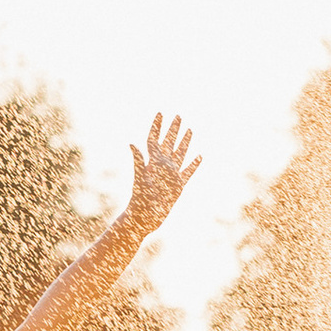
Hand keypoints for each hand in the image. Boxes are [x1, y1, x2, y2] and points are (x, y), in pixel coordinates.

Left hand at [125, 112, 200, 229]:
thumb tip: (131, 144)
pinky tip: (199, 157)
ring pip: (180, 154)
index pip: (155, 139)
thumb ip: (138, 161)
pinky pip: (188, 172)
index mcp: (153, 162)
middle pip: (169, 143)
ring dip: (184, 142)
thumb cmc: (141, 200)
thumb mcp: (140, 179)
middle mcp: (162, 166)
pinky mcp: (178, 185)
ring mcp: (171, 175)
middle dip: (173, 129)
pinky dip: (194, 164)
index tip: (161, 113)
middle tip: (178, 115)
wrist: (145, 217)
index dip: (157, 126)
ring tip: (189, 130)